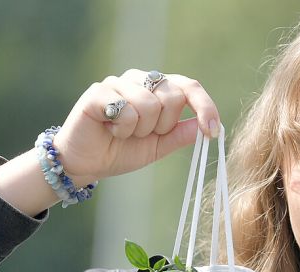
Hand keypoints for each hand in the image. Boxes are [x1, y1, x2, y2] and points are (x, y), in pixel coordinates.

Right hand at [52, 69, 219, 186]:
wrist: (86, 164)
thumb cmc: (122, 151)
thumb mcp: (160, 146)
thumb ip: (182, 134)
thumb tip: (211, 125)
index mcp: (157, 89)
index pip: (189, 87)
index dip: (205, 107)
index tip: (212, 131)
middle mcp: (140, 80)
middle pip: (174, 96)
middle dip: (163, 126)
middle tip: (142, 135)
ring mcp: (118, 83)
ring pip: (150, 104)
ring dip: (140, 129)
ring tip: (123, 133)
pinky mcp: (98, 92)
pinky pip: (126, 109)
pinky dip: (122, 128)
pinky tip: (110, 130)